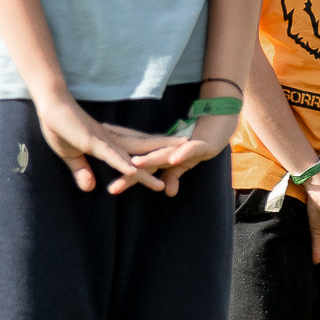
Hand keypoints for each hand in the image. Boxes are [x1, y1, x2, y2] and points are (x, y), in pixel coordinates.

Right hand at [37, 98, 165, 194]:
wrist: (49, 107)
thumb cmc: (59, 127)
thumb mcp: (72, 155)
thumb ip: (81, 170)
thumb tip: (89, 187)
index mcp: (110, 141)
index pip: (138, 148)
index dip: (156, 150)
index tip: (175, 152)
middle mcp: (112, 139)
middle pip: (145, 146)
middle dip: (167, 149)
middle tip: (191, 147)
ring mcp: (104, 140)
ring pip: (134, 152)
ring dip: (153, 158)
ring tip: (175, 160)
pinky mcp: (91, 142)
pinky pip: (110, 156)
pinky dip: (122, 164)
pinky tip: (134, 172)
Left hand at [122, 112, 236, 194]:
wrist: (216, 127)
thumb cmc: (192, 146)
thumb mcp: (182, 165)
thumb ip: (172, 177)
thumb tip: (168, 192)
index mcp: (158, 154)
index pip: (136, 165)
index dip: (120, 171)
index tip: (103, 179)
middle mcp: (165, 149)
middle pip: (144, 160)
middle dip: (127, 173)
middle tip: (112, 188)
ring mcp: (179, 147)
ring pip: (162, 153)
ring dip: (150, 158)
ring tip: (135, 163)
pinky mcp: (197, 144)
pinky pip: (188, 150)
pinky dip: (181, 154)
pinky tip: (174, 159)